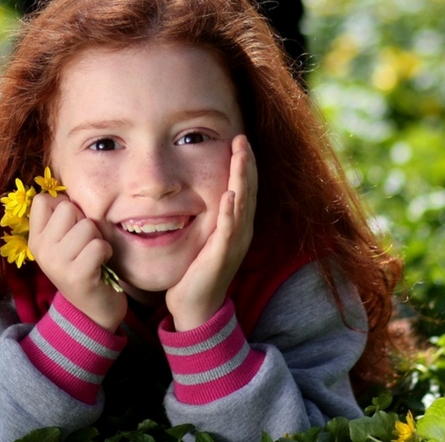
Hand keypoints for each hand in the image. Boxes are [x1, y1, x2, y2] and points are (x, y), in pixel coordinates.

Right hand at [28, 193, 126, 331]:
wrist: (93, 311)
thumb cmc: (83, 266)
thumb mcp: (64, 242)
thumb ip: (62, 218)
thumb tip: (64, 190)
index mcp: (36, 239)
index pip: (44, 199)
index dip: (65, 207)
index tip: (71, 228)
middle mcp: (41, 250)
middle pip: (68, 208)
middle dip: (85, 222)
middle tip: (85, 245)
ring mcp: (57, 264)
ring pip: (87, 226)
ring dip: (98, 239)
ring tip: (93, 256)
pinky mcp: (77, 276)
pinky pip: (99, 246)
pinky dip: (106, 253)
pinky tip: (101, 266)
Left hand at [165, 134, 256, 330]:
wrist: (195, 306)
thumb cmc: (197, 271)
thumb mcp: (205, 237)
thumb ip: (209, 216)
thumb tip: (203, 193)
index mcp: (237, 227)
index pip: (245, 189)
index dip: (244, 165)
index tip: (240, 141)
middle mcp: (241, 233)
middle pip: (248, 192)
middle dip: (246, 164)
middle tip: (242, 139)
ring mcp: (234, 244)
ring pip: (242, 206)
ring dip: (241, 180)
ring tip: (240, 156)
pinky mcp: (221, 256)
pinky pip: (228, 231)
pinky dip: (230, 212)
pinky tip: (228, 195)